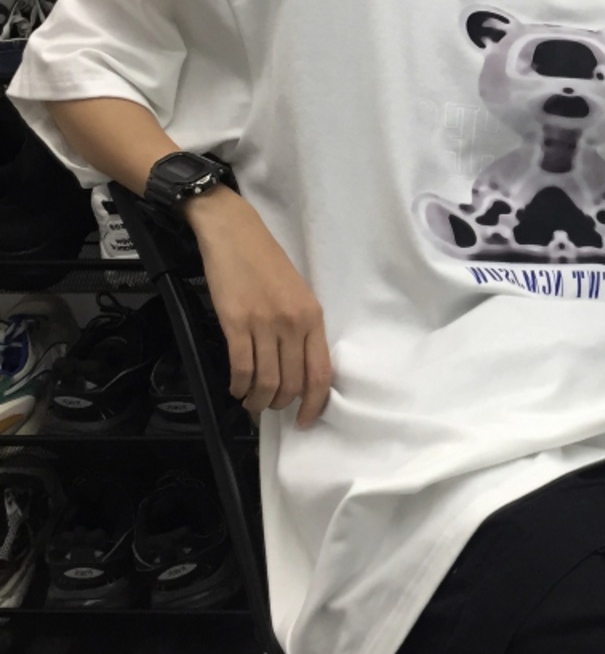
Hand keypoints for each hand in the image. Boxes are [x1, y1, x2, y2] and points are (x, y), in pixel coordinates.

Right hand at [184, 187, 332, 429]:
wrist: (235, 234)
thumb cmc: (267, 262)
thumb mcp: (298, 293)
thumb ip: (302, 328)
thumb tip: (298, 367)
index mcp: (313, 316)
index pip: (320, 372)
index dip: (314, 402)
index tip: (305, 419)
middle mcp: (293, 323)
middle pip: (292, 382)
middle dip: (281, 404)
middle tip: (270, 409)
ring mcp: (264, 324)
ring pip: (266, 381)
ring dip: (257, 401)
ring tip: (251, 402)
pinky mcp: (236, 323)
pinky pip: (241, 368)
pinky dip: (238, 385)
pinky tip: (235, 387)